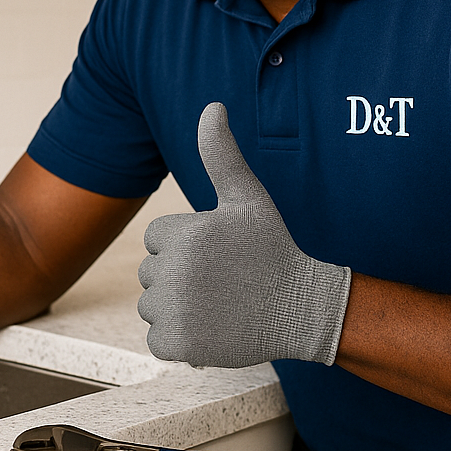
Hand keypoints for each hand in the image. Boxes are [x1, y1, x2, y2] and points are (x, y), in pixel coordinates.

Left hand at [137, 102, 351, 368]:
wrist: (301, 307)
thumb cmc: (272, 248)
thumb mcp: (247, 197)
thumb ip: (221, 154)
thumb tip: (212, 105)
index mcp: (181, 234)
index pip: (155, 240)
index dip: (185, 247)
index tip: (218, 253)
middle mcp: (173, 271)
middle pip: (150, 274)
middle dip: (179, 277)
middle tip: (222, 280)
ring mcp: (176, 310)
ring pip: (151, 307)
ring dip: (177, 310)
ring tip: (217, 304)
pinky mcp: (180, 344)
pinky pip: (158, 340)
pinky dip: (179, 340)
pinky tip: (211, 328)